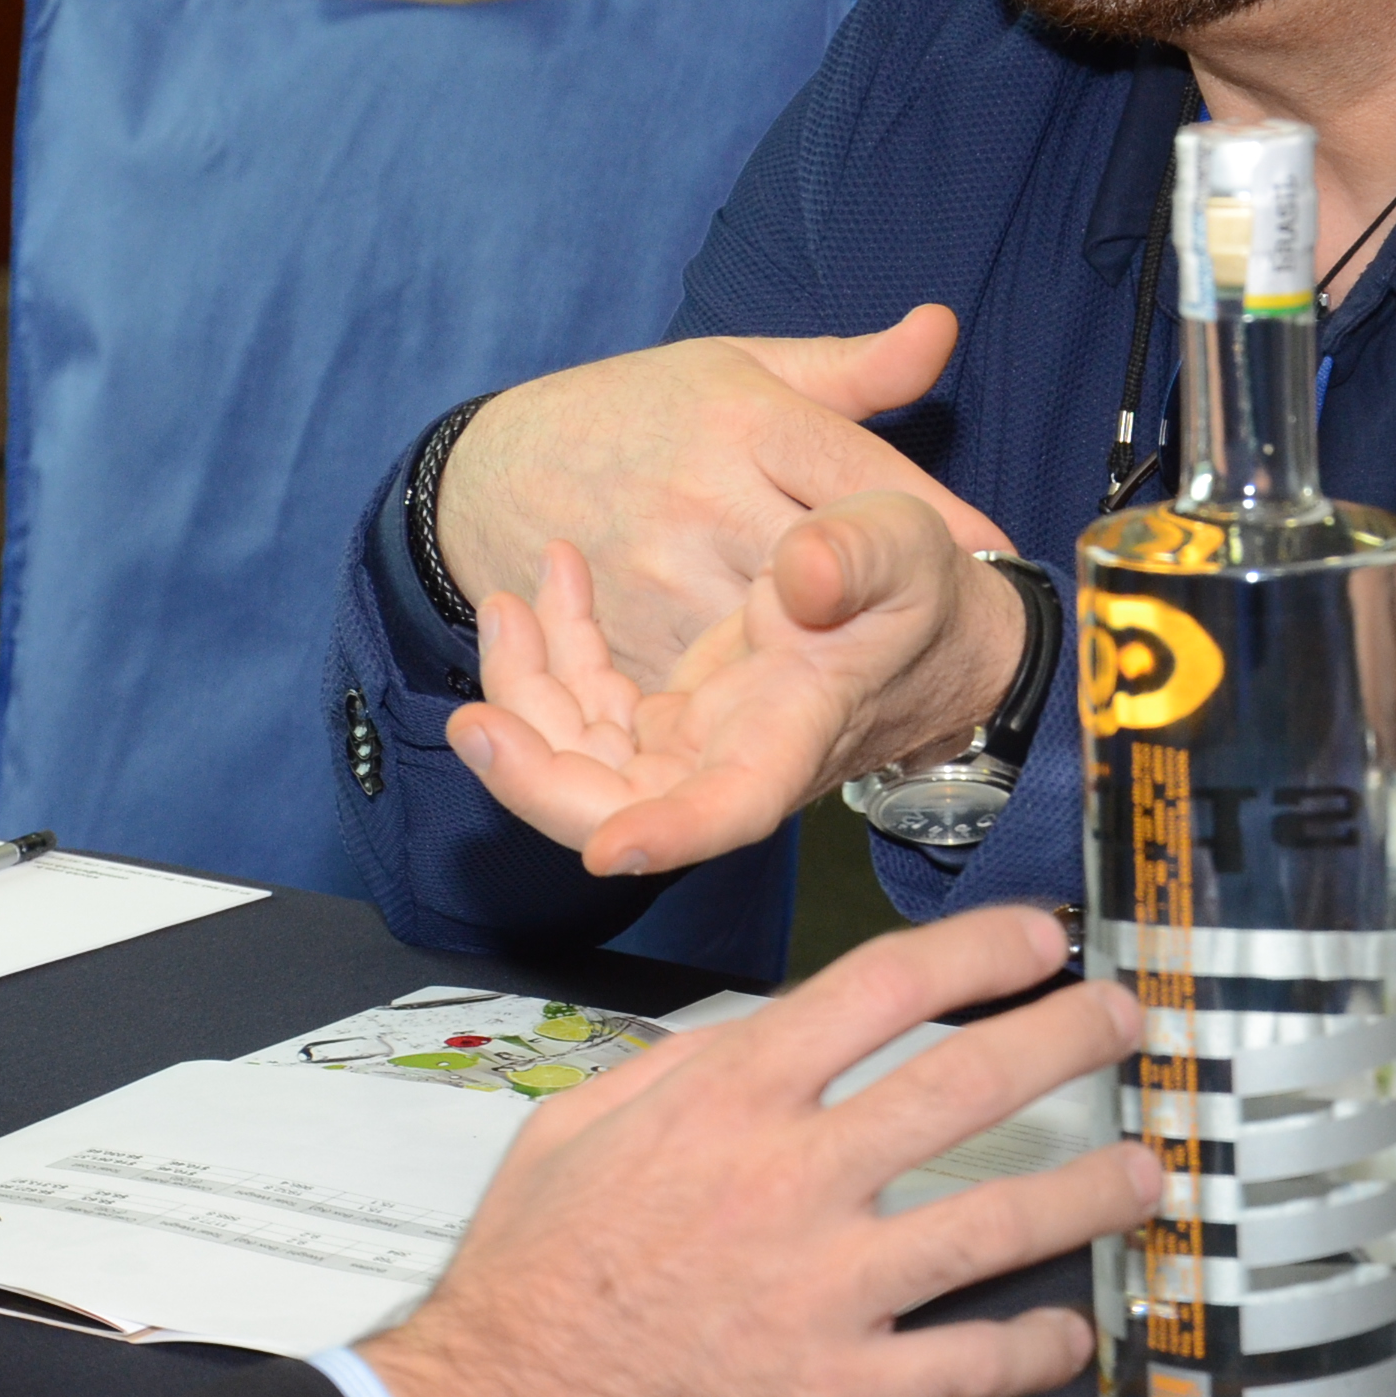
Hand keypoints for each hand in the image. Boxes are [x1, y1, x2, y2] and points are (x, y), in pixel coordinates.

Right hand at [362, 906, 1155, 1396]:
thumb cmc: (534, 1277)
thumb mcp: (572, 1128)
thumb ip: (674, 1070)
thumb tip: (754, 1033)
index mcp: (728, 1101)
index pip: (880, 990)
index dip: (976, 952)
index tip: (1035, 939)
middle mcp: (792, 1179)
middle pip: (965, 1084)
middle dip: (1065, 1039)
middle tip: (1122, 1022)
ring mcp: (827, 1288)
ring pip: (998, 1221)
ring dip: (1088, 1190)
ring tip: (1143, 1171)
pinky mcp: (842, 1389)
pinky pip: (969, 1363)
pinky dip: (1033, 1347)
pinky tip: (1066, 1331)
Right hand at [434, 311, 1010, 686]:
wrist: (489, 476)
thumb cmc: (632, 413)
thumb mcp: (734, 367)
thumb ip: (851, 367)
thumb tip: (942, 328)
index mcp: (742, 417)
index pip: (865, 472)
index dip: (940, 517)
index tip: (998, 553)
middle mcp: (707, 496)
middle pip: (838, 563)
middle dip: (898, 592)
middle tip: (965, 617)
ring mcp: (665, 575)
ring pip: (784, 637)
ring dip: (836, 651)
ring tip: (883, 658)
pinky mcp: (631, 642)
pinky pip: (716, 684)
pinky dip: (758, 690)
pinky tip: (792, 691)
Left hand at [450, 492, 1026, 877]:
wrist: (921, 622)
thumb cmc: (922, 591)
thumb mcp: (907, 548)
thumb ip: (859, 558)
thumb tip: (802, 575)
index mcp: (791, 738)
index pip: (731, 808)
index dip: (671, 835)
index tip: (607, 849)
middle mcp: (729, 763)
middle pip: (615, 810)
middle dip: (533, 779)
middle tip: (473, 719)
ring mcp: (690, 748)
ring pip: (580, 761)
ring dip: (526, 697)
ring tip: (507, 601)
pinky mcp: (667, 722)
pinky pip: (583, 711)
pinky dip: (553, 656)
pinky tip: (551, 582)